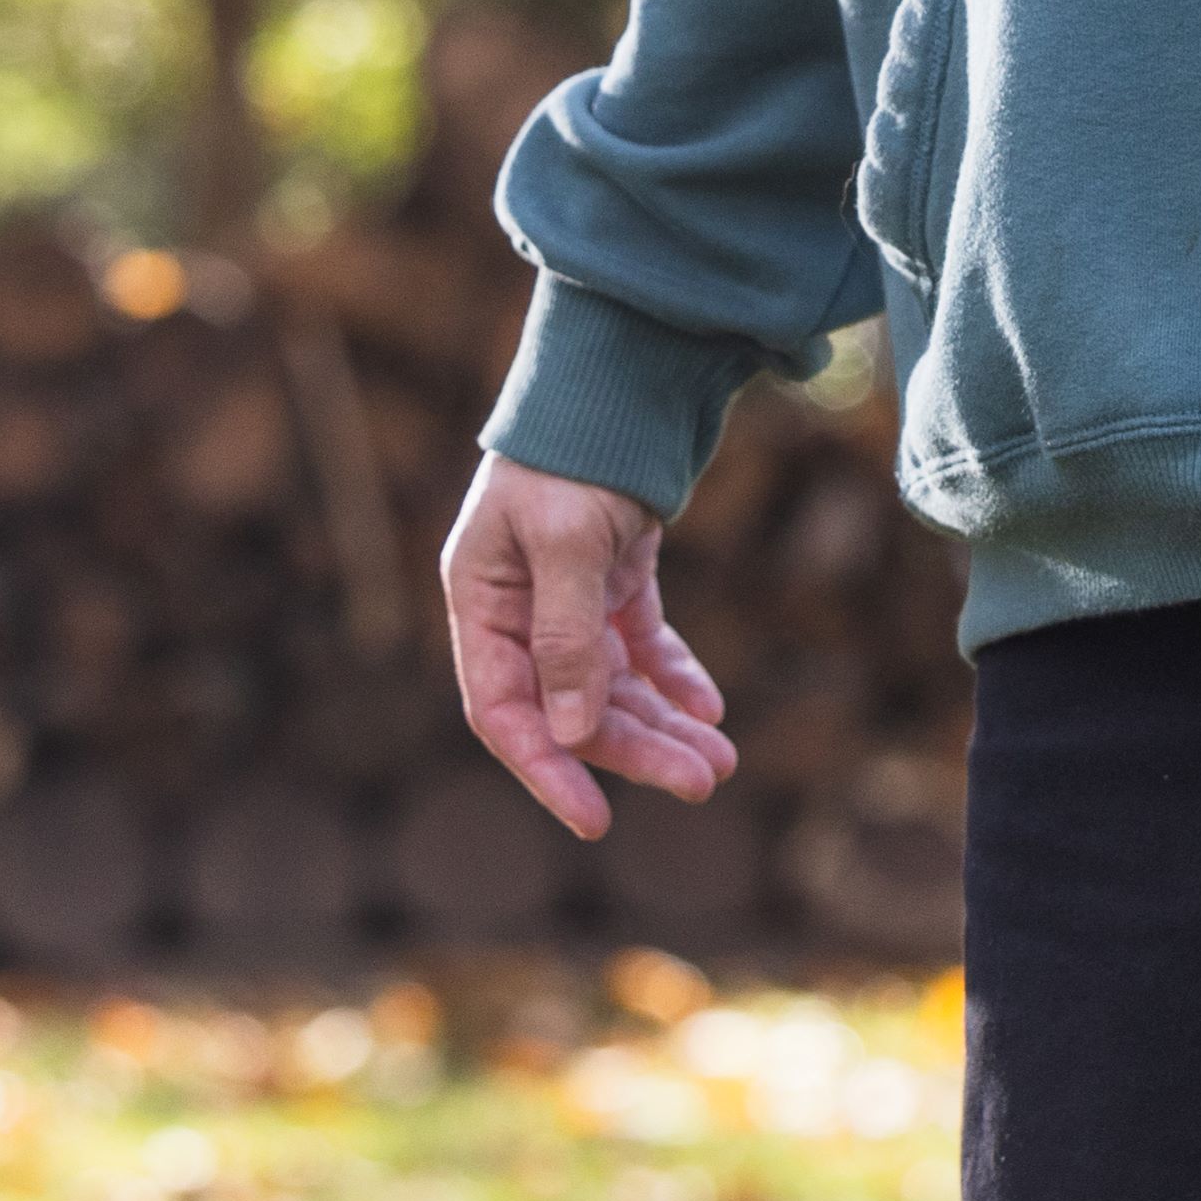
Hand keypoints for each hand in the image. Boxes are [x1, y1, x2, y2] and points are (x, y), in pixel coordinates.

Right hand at [441, 456, 737, 837]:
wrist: (618, 377)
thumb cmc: (574, 453)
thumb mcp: (567, 543)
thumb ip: (567, 638)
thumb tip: (574, 734)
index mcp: (480, 600)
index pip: (503, 711)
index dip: (548, 771)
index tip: (595, 823)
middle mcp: (517, 607)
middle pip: (572, 707)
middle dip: (635, 749)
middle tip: (704, 781)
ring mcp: (565, 595)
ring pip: (612, 685)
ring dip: (663, 724)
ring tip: (721, 759)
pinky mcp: (611, 578)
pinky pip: (641, 646)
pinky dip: (672, 676)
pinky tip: (709, 708)